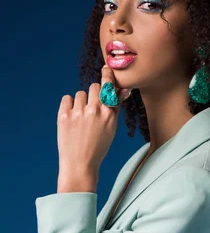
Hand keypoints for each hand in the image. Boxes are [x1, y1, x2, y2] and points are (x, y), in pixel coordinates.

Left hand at [57, 65, 130, 185]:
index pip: (109, 86)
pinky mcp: (64, 115)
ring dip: (80, 102)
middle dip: (94, 94)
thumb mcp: (111, 129)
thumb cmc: (98, 147)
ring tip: (81, 119)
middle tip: (92, 108)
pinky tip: (72, 118)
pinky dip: (69, 106)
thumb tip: (122, 89)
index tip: (106, 68)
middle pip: (94, 87)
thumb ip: (115, 108)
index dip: (107, 75)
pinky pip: (67, 99)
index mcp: (109, 114)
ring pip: (80, 94)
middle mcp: (94, 111)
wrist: (80, 164)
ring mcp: (78, 113)